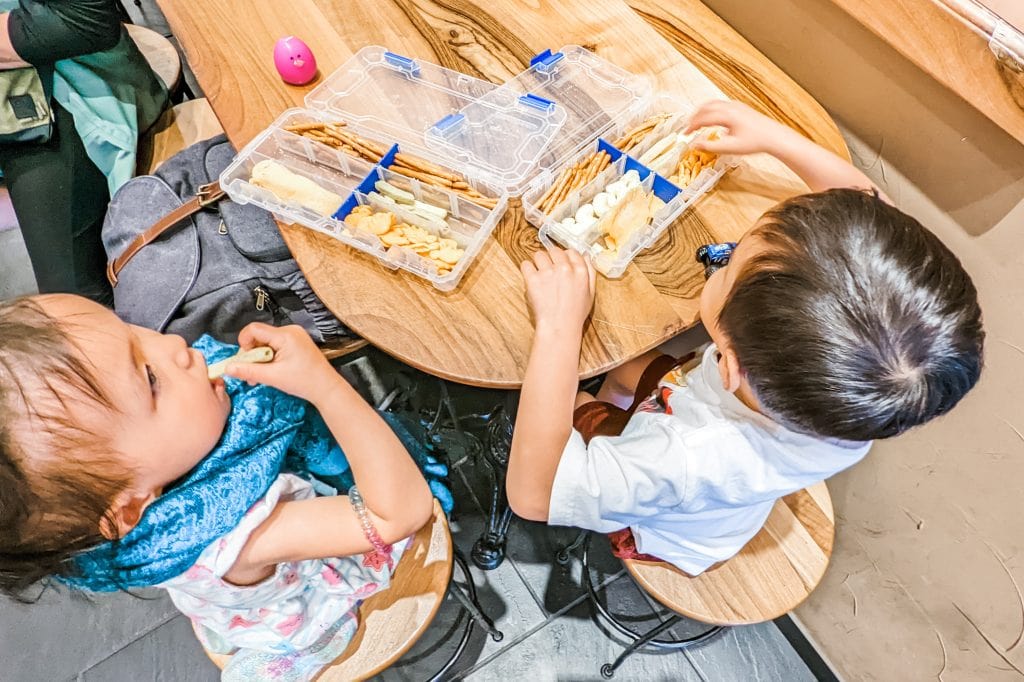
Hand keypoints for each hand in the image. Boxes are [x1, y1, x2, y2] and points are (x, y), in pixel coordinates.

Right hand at [224, 323, 341, 403]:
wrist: (326, 388)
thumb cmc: (305, 381)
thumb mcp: (272, 377)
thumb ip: (248, 371)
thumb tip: (229, 368)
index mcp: (285, 335)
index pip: (253, 329)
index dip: (244, 343)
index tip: (244, 360)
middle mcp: (290, 331)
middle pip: (259, 336)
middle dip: (252, 355)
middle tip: (252, 373)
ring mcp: (295, 335)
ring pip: (266, 342)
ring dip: (261, 358)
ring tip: (264, 375)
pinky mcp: (297, 342)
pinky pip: (276, 345)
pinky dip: (270, 357)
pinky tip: (273, 370)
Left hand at [520, 247, 595, 333]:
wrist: (559, 326)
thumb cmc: (575, 313)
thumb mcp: (591, 293)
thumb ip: (590, 272)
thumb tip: (585, 255)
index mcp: (580, 271)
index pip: (571, 252)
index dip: (565, 257)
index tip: (561, 263)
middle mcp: (564, 268)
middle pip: (554, 250)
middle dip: (551, 258)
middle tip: (549, 270)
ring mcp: (548, 273)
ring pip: (539, 255)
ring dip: (539, 262)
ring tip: (540, 275)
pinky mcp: (533, 279)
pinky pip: (526, 264)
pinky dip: (527, 270)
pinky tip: (531, 278)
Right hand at [684, 99, 787, 156]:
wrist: (773, 136)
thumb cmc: (755, 141)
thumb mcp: (729, 148)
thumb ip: (710, 147)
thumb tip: (694, 145)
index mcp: (726, 115)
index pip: (702, 118)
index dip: (691, 126)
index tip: (685, 133)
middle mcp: (730, 107)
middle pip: (706, 107)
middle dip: (694, 117)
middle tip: (688, 127)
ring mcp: (735, 105)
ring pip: (713, 104)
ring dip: (702, 111)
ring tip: (697, 121)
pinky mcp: (740, 107)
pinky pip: (721, 104)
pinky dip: (711, 110)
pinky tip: (712, 119)